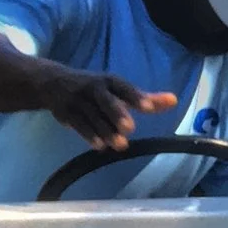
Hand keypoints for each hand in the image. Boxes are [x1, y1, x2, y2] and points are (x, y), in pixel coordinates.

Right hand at [41, 69, 176, 150]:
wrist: (53, 83)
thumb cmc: (97, 90)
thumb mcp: (119, 90)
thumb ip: (146, 98)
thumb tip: (174, 101)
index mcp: (109, 82)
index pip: (123, 88)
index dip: (136, 97)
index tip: (150, 108)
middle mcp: (93, 88)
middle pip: (105, 100)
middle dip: (117, 113)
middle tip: (131, 128)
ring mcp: (77, 100)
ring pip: (92, 115)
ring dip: (105, 130)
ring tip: (121, 145)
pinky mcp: (65, 112)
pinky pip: (77, 124)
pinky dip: (88, 134)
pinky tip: (100, 146)